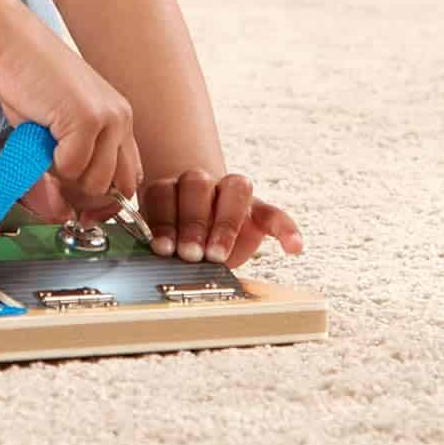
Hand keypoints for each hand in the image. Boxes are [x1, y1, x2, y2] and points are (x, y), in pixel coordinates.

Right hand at [0, 9, 141, 217]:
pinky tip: (41, 134)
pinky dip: (50, 162)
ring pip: (95, 183)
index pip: (131, 178)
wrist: (13, 43)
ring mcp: (107, 119)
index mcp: (119, 119)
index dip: (107, 201)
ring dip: (64, 177)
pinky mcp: (86, 119)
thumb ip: (70, 165)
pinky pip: (71, 168)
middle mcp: (121, 119)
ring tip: (45, 148)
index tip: (83, 211)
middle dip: (85, 196)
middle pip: (118, 188)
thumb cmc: (30, 82)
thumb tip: (65, 213)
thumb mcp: (59, 127)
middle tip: (55, 180)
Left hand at [127, 170, 303, 267]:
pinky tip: (293, 247)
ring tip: (217, 256)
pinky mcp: (260, 211)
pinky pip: (275, 213)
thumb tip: (150, 261)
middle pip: (196, 186)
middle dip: (192, 223)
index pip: (164, 193)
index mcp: (171, 187)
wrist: (205, 231)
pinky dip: (286, 228)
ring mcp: (231, 194)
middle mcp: (201, 183)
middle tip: (189, 254)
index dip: (162, 221)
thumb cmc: (180, 238)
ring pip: (233, 190)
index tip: (162, 248)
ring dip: (224, 224)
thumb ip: (161, 242)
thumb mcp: (165, 239)